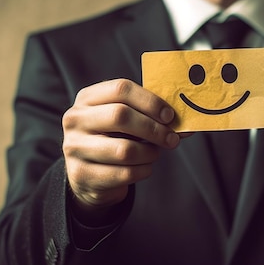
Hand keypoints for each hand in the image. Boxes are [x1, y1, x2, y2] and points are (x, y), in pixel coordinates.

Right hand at [62, 79, 179, 221]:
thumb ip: (152, 117)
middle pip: (120, 115)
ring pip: (124, 149)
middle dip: (153, 129)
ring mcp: (74, 147)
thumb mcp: (127, 122)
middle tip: (172, 139)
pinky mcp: (81, 174)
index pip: (121, 88)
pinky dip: (143, 171)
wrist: (88, 175)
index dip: (150, 101)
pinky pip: (124, 173)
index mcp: (88, 98)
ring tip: (155, 153)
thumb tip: (188, 124)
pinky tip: (143, 167)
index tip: (170, 116)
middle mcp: (75, 119)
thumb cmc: (114, 139)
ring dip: (150, 153)